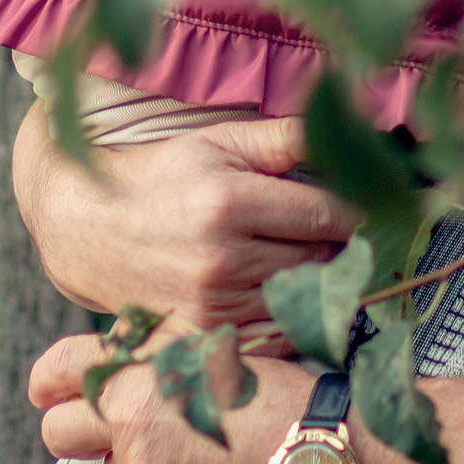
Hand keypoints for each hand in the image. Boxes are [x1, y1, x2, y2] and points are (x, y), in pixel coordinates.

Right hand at [13, 107, 357, 326]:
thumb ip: (285, 138)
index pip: (325, 216)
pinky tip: (286, 294)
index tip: (374, 212)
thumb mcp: (219, 143)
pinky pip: (273, 334)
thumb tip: (348, 128)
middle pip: (319, 261)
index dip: (358, 215)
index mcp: (229, 202)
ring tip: (314, 262)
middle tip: (344, 237)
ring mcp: (211, 304)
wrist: (89, 229)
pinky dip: (290, 317)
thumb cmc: (162, 177)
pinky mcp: (202, 335)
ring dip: (317, 284)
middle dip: (339, 249)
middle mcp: (222, 259)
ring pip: (300, 300)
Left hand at [32, 328, 310, 463]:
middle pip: (58, 430)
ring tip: (187, 444)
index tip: (47, 388)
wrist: (314, 446)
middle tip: (95, 426)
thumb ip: (150, 343)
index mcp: (139, 369)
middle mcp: (130, 420)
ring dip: (133, 458)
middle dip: (69, 427)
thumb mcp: (207, 342)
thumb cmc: (268, 386)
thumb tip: (110, 340)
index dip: (47, 379)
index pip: (61, 369)